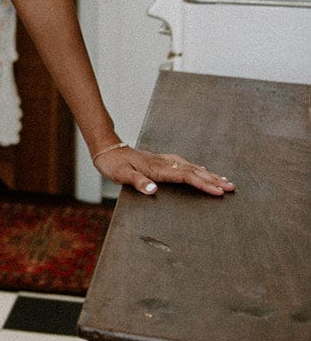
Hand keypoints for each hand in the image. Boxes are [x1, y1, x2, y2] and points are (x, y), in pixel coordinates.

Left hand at [93, 144, 234, 197]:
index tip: (218, 191)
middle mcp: (165, 163)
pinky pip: (185, 165)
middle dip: (213, 180)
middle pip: (194, 171)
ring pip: (192, 168)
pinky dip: (198, 170)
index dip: (203, 184)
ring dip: (209, 175)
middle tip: (231, 187)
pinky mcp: (162, 161)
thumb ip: (138, 182)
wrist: (107, 150)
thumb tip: (153, 189)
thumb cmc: (114, 164)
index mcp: (159, 168)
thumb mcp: (121, 175)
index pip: (186, 176)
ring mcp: (164, 161)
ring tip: (224, 180)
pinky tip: (202, 171)